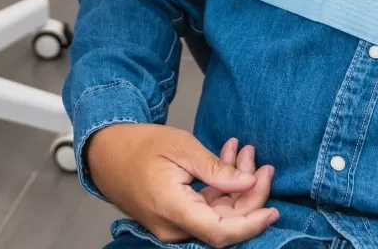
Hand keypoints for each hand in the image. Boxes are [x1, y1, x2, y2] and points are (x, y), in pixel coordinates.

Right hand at [83, 123, 278, 245]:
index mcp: (173, 209)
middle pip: (224, 223)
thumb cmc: (138, 145)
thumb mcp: (180, 147)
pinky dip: (219, 188)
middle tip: (261, 163)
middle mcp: (172, 226)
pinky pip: (203, 210)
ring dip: (234, 186)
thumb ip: (216, 168)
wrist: (104, 152)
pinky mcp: (172, 218)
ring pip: (216, 214)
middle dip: (248, 194)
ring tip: (243, 151)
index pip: (221, 232)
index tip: (273, 209)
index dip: (251, 225)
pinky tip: (227, 160)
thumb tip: (248, 183)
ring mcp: (171, 225)